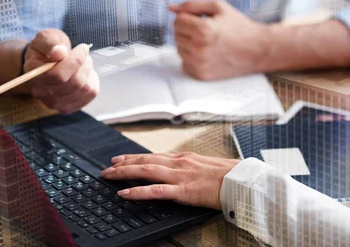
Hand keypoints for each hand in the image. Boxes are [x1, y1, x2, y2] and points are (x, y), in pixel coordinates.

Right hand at [24, 29, 99, 113]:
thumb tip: (59, 52)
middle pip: (75, 83)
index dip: (75, 60)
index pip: (59, 75)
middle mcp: (42, 93)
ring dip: (89, 71)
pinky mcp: (69, 106)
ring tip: (82, 62)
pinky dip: (92, 80)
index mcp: (33, 74)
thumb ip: (50, 43)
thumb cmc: (47, 49)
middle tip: (83, 53)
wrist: (45, 63)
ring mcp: (55, 103)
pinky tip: (84, 74)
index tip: (82, 47)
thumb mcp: (46, 37)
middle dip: (84, 64)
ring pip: (85, 88)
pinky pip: (91, 94)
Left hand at [101, 152, 239, 209]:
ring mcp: (180, 176)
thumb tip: (178, 169)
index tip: (120, 159)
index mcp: (184, 158)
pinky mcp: (184, 191)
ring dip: (124, 173)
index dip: (134, 157)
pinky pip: (156, 191)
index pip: (153, 155)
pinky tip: (124, 193)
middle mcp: (179, 163)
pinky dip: (137, 191)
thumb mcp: (206, 166)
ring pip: (146, 171)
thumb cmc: (229, 175)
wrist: (242, 180)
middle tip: (107, 168)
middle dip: (123, 164)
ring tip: (109, 176)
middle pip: (145, 160)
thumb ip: (190, 167)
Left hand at [169, 0, 268, 79]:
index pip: (177, 21)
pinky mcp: (202, 75)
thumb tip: (170, 8)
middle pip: (176, 35)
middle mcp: (199, 49)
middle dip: (188, 30)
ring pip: (179, 50)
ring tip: (208, 42)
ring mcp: (200, 64)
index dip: (189, 17)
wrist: (257, 50)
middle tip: (207, 31)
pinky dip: (193, 58)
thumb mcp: (218, 7)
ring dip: (189, 44)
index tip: (201, 19)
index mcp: (203, 30)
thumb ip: (192, 4)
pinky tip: (208, 54)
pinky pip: (185, 63)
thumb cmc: (238, 26)